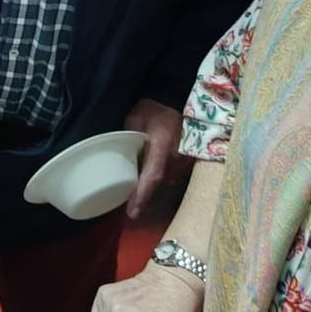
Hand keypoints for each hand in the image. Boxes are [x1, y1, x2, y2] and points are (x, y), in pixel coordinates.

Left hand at [124, 98, 188, 220]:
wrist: (172, 98)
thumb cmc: (150, 109)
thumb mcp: (133, 122)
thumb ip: (129, 142)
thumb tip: (120, 163)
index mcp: (162, 145)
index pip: (152, 176)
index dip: (142, 195)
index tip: (132, 213)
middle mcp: (177, 155)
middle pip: (158, 181)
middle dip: (143, 190)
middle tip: (129, 196)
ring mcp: (186, 158)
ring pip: (166, 179)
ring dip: (154, 181)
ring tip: (141, 177)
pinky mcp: (190, 159)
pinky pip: (174, 173)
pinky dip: (163, 174)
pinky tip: (153, 168)